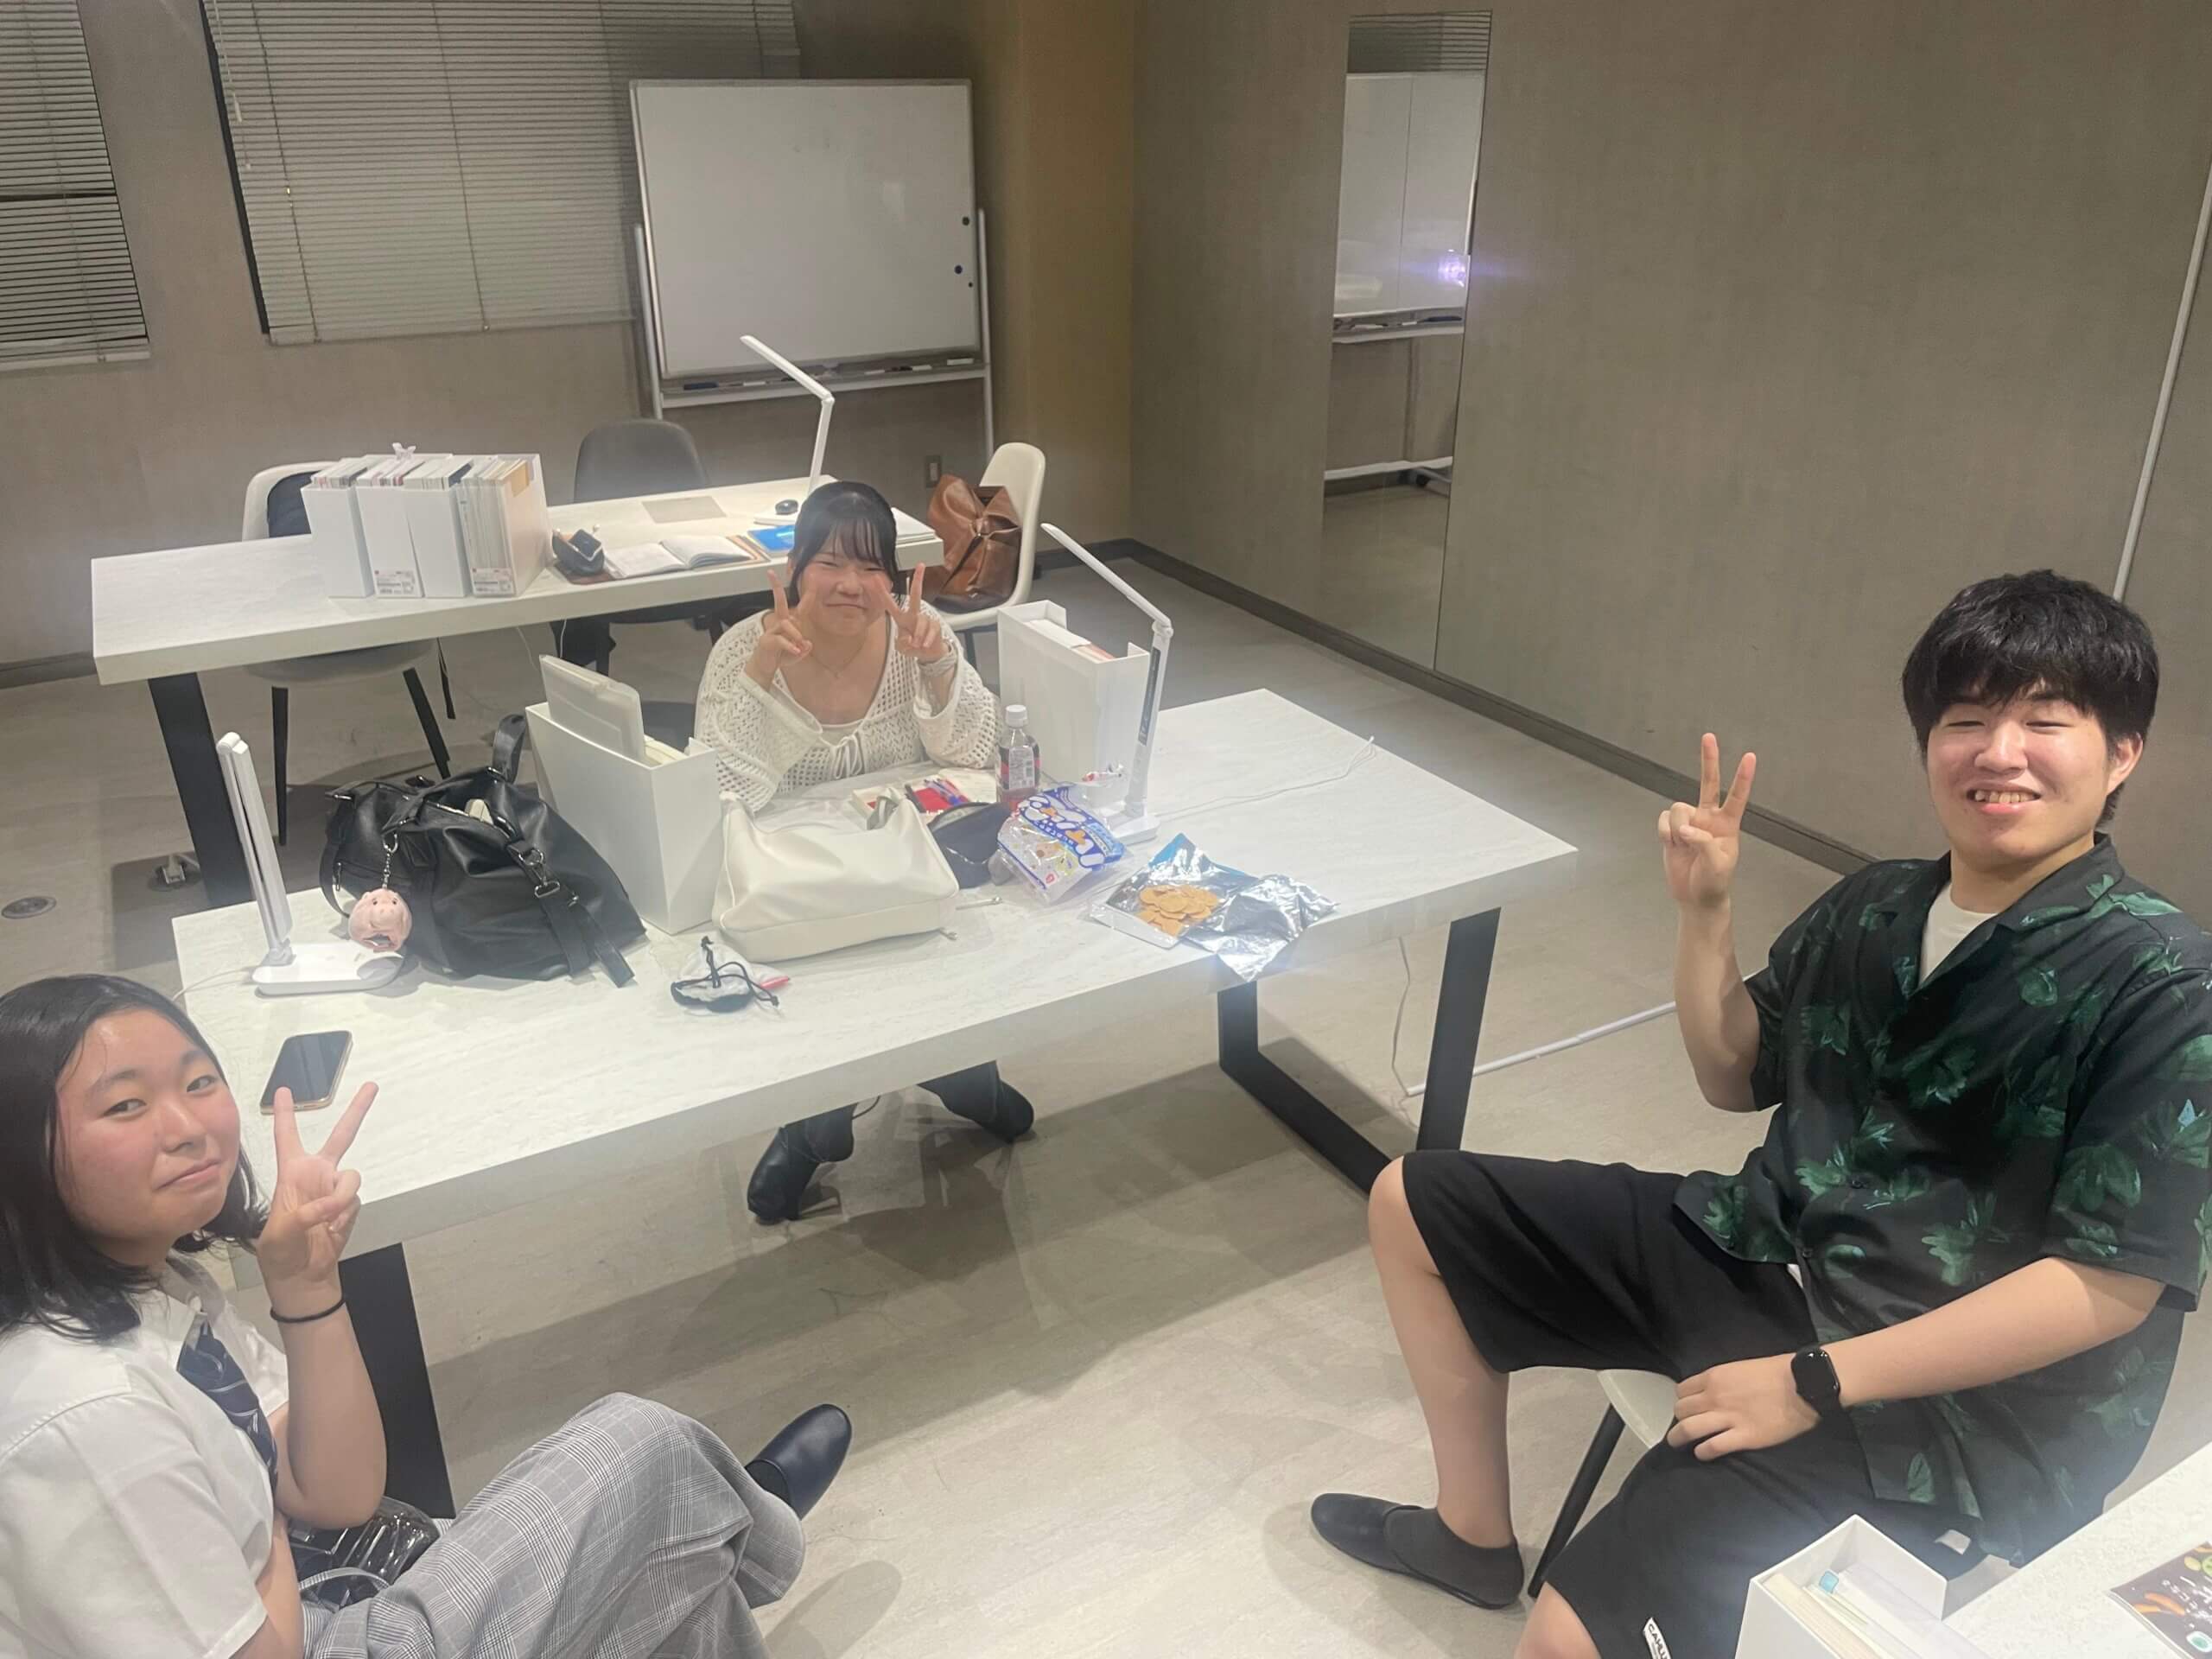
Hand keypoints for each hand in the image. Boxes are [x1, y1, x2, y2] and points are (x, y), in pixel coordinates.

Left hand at [256, 1083, 374, 1307]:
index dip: (285, 1114)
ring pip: (352, 1177)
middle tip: (372, 1085)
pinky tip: (332, 1230)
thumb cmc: (280, 1253)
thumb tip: (329, 1205)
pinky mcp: (349, 1206)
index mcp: (290, 1174)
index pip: (287, 1137)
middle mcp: (316, 1174)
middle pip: (342, 1136)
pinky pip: (355, 1202)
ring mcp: (335, 1190)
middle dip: (357, 1110)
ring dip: (341, 1198)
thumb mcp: (277, 1235)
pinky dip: (345, 1217)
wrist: (302, 1276)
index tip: (282, 1090)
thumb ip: (302, 1215)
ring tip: (328, 1220)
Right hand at [747, 582, 813, 687]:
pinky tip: (795, 651)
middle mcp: (780, 624)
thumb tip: (807, 643)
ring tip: (799, 648)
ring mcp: (772, 631)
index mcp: (790, 624)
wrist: (765, 667)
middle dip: (776, 587)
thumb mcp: (798, 653)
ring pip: (786, 625)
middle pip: (779, 602)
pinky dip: (789, 645)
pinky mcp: (767, 640)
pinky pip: (781, 639)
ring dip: (795, 635)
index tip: (813, 579)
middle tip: (770, 573)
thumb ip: (804, 648)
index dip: (808, 595)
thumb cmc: (781, 656)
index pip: (801, 608)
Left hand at [877, 575, 949, 664]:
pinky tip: (925, 645)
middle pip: (916, 595)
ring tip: (918, 645)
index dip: (882, 593)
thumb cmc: (913, 647)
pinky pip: (931, 630)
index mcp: (901, 618)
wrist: (929, 653)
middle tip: (920, 565)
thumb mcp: (902, 648)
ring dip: (918, 635)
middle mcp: (913, 615)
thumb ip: (903, 644)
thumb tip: (910, 640)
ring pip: (921, 622)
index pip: (890, 604)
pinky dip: (927, 640)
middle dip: (918, 580)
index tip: (876, 579)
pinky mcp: (935, 625)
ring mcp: (925, 619)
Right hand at [1658, 733, 1755, 911]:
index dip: (1743, 778)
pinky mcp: (1671, 830)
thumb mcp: (1717, 864)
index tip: (1750, 757)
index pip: (1737, 797)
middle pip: (1708, 783)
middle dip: (1708, 760)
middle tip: (1709, 737)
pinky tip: (1671, 845)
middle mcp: (1708, 818)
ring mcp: (1689, 822)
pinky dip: (1664, 833)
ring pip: (1677, 809)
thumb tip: (1684, 829)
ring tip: (1680, 845)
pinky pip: (1663, 820)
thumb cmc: (1714, 882)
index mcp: (1727, 825)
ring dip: (1675, 827)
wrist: (1695, 897)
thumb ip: (1703, 842)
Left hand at [1665, 1354, 1818, 1459]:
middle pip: (1681, 1410)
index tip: (1688, 1408)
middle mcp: (1714, 1396)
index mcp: (1714, 1377)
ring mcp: (1727, 1417)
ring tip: (1677, 1444)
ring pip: (1688, 1429)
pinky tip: (1702, 1453)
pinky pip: (1712, 1447)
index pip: (1682, 1391)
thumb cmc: (1774, 1373)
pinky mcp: (1743, 1437)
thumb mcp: (1739, 1368)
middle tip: (1684, 1426)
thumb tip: (1711, 1392)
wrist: (1801, 1384)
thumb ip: (1721, 1381)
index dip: (1683, 1400)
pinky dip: (1702, 1452)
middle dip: (1679, 1419)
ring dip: (1678, 1438)